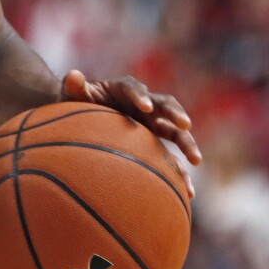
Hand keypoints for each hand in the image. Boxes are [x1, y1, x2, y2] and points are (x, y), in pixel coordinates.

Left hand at [62, 70, 202, 196]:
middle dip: (175, 113)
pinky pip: (170, 157)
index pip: (134, 88)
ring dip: (187, 143)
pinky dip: (179, 173)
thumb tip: (72, 75)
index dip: (140, 96)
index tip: (145, 107)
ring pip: (175, 131)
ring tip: (196, 160)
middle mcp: (143, 105)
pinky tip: (187, 192)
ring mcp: (152, 124)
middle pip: (165, 105)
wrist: (81, 120)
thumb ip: (73, 87)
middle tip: (185, 123)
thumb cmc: (77, 104)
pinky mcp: (153, 142)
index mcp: (123, 90)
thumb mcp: (72, 95)